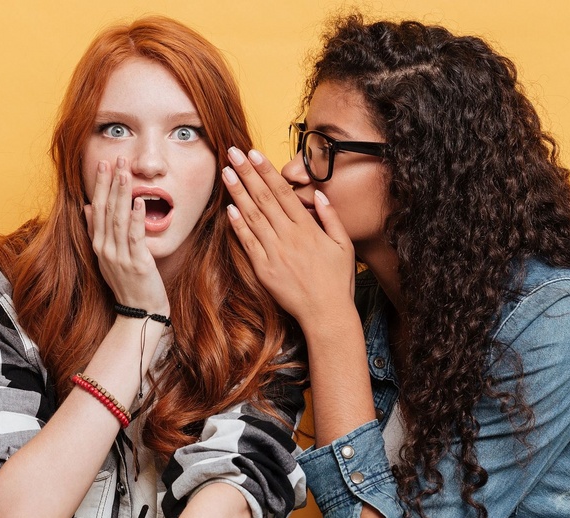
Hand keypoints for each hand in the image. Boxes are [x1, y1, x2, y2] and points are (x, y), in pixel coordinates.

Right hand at [84, 157, 169, 315]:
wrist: (140, 313)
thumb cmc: (128, 283)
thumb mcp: (108, 257)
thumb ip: (98, 232)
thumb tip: (89, 207)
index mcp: (99, 246)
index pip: (98, 209)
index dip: (100, 186)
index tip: (103, 165)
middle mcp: (106, 250)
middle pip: (106, 211)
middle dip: (110, 184)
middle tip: (114, 160)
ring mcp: (120, 257)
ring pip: (119, 220)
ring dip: (123, 194)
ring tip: (125, 172)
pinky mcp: (137, 264)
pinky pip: (135, 237)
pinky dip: (136, 218)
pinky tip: (139, 201)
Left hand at [221, 147, 355, 323]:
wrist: (326, 313)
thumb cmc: (337, 280)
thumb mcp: (344, 245)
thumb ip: (331, 218)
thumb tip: (319, 195)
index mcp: (308, 228)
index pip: (283, 192)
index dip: (267, 171)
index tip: (254, 154)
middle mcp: (290, 236)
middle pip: (264, 198)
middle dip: (247, 172)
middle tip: (232, 152)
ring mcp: (275, 252)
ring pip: (253, 216)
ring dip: (238, 192)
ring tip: (225, 172)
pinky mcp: (264, 269)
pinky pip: (248, 242)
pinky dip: (238, 225)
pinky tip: (229, 208)